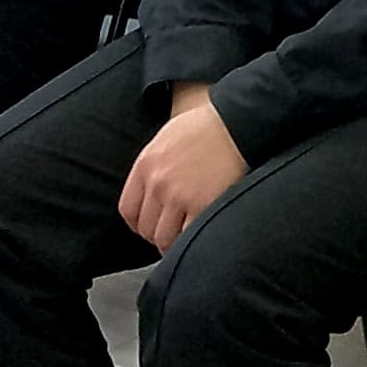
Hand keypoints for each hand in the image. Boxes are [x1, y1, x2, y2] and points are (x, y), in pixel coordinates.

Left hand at [118, 87, 247, 250]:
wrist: (237, 123)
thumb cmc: (207, 127)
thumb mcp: (168, 137)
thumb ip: (154, 165)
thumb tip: (150, 190)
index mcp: (146, 164)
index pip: (129, 210)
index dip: (140, 224)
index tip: (152, 226)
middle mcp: (158, 182)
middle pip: (146, 228)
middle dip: (159, 234)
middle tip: (174, 232)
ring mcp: (178, 195)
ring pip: (164, 239)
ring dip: (174, 242)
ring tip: (187, 237)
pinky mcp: (202, 205)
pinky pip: (187, 237)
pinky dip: (191, 242)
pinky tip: (199, 236)